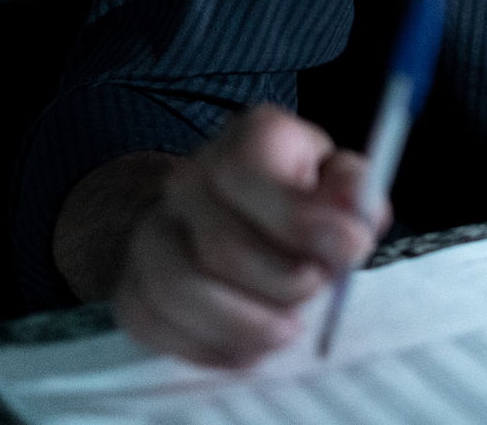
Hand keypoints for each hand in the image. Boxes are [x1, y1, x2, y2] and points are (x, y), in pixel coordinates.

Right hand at [111, 105, 383, 367]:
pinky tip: (249, 347)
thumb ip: (352, 194)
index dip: (301, 218)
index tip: (351, 247)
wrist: (224, 217)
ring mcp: (152, 232)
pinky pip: (155, 325)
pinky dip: (210, 348)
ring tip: (287, 330)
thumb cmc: (297, 200)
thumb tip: (355, 213)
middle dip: (284, 282)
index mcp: (247, 140)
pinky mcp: (131, 286)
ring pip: (179, 290)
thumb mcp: (337, 182)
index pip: (249, 171)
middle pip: (223, 246)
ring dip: (245, 324)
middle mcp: (189, 180)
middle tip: (317, 290)